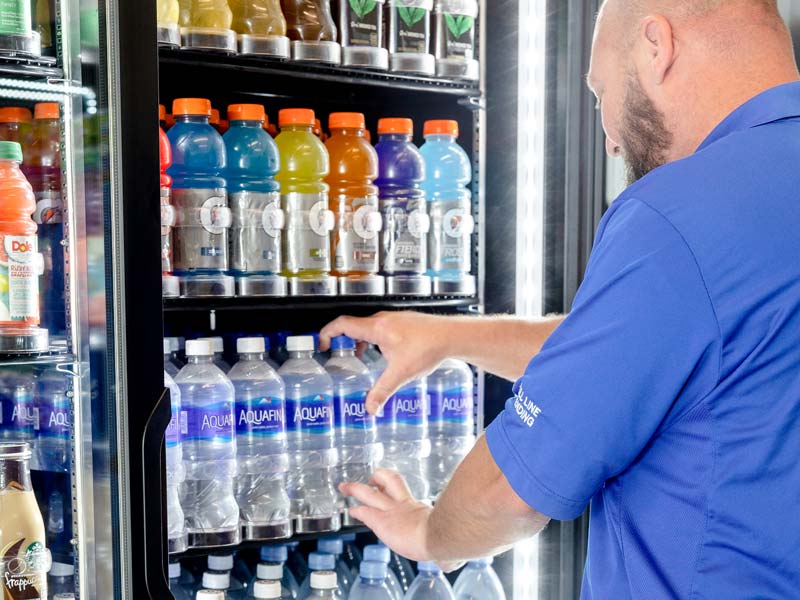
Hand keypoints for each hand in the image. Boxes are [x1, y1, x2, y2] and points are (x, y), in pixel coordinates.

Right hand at [320, 312, 449, 413]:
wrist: (452, 335)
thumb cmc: (429, 346)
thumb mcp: (401, 373)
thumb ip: (383, 391)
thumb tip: (370, 408)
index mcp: (376, 328)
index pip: (342, 324)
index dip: (327, 333)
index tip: (321, 344)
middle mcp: (383, 320)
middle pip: (354, 326)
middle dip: (343, 342)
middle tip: (339, 356)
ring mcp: (395, 320)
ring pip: (369, 328)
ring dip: (361, 342)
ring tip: (361, 359)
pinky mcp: (405, 323)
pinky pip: (382, 329)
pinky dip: (376, 341)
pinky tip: (386, 357)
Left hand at [340, 469, 462, 571]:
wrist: (442, 536)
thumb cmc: (448, 540)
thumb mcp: (446, 543)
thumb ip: (445, 553)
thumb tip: (451, 564)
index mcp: (418, 510)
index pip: (402, 495)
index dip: (393, 491)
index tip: (387, 490)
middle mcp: (404, 506)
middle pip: (388, 482)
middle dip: (376, 478)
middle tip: (370, 477)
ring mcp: (392, 511)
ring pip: (369, 493)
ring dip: (356, 489)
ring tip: (345, 487)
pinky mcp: (382, 521)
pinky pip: (364, 512)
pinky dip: (356, 510)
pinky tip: (350, 510)